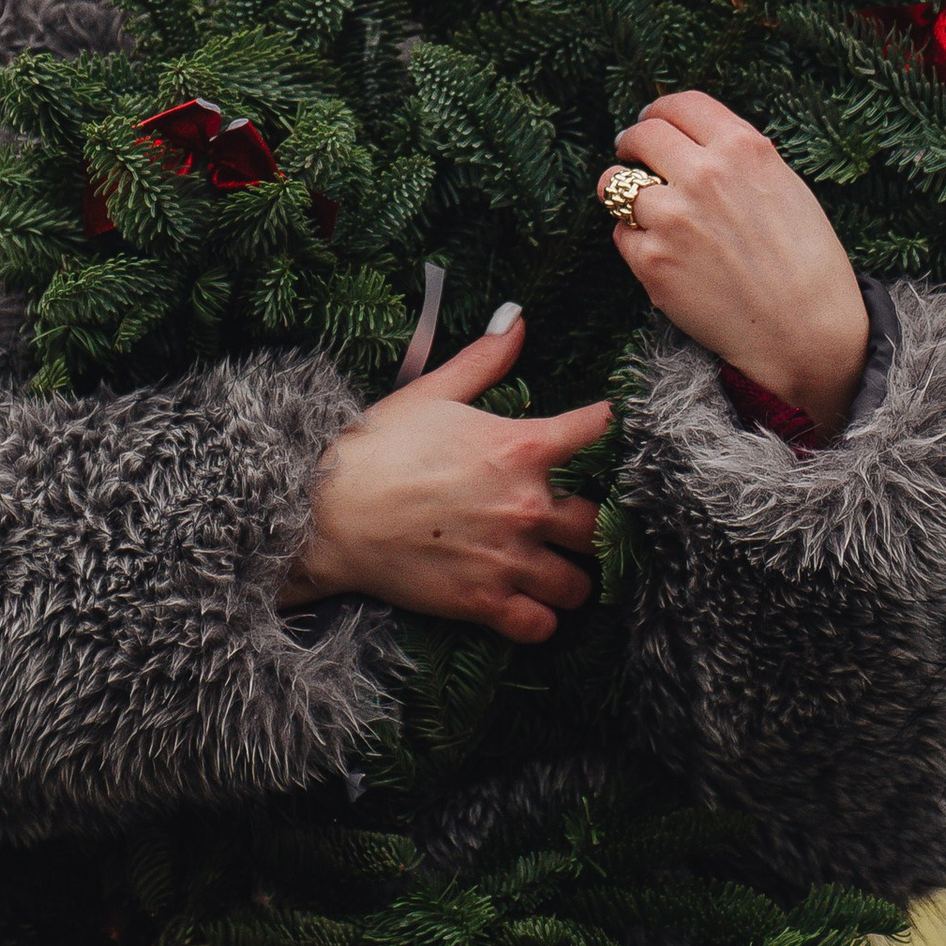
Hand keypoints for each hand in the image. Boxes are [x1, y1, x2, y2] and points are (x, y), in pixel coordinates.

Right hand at [280, 310, 608, 643]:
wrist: (326, 510)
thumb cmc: (377, 446)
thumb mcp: (432, 391)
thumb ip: (484, 359)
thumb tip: (518, 319)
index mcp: (521, 447)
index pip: (599, 432)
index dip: (615, 430)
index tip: (619, 435)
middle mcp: (526, 505)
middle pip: (600, 525)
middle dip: (593, 525)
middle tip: (574, 524)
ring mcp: (507, 559)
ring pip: (577, 585)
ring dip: (570, 578)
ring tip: (555, 570)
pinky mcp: (482, 603)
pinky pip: (540, 626)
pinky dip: (540, 620)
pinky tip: (528, 606)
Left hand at [610, 91, 869, 435]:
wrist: (806, 333)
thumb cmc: (807, 264)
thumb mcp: (786, 187)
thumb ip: (739, 158)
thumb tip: (693, 142)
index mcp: (743, 148)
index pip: (681, 104)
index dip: (661, 110)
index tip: (653, 120)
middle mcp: (704, 174)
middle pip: (642, 134)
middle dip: (634, 143)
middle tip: (634, 156)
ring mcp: (673, 217)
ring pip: (616, 184)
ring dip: (625, 193)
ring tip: (643, 208)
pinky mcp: (652, 260)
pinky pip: (623, 233)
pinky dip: (636, 240)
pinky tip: (664, 254)